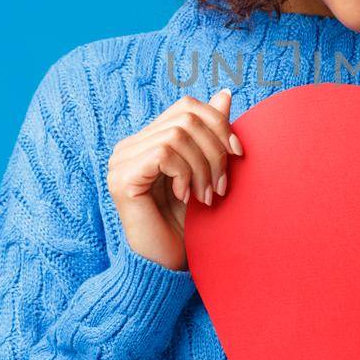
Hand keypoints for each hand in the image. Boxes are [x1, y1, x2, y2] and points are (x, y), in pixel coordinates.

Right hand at [106, 88, 243, 271]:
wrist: (170, 266)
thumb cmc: (189, 223)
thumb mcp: (208, 171)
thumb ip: (212, 134)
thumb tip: (225, 93)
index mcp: (149, 140)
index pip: (187, 108)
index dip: (219, 124)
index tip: (239, 155)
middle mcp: (130, 146)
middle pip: (186, 119)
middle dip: (215, 151)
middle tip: (221, 187)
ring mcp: (121, 161)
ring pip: (177, 136)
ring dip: (203, 168)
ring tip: (207, 198)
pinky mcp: (121, 179)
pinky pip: (163, 154)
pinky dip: (185, 174)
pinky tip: (186, 198)